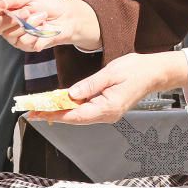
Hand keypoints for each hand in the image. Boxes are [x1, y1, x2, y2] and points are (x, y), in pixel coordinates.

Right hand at [0, 0, 100, 52]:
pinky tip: (43, 27)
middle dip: (12, 18)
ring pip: (10, 35)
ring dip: (29, 24)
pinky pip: (24, 41)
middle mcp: (6, 24)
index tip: (2, 5)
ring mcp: (15, 36)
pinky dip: (36, 32)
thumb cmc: (48, 3)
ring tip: (41, 17)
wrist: (67, 16)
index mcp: (4, 9)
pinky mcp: (26, 46)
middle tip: (27, 11)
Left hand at [28, 51, 187, 124]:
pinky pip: (86, 110)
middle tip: (32, 111)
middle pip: (75, 118)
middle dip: (53, 114)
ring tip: (41, 107)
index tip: (37, 113)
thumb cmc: (136, 70)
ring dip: (61, 111)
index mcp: (108, 107)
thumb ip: (90, 84)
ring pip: (79, 115)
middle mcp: (107, 114)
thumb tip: (71, 94)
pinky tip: (61, 102)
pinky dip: (72, 107)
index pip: (75, 115)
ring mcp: (108, 113)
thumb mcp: (111, 72)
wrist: (155, 72)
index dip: (54, 114)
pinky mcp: (108, 108)